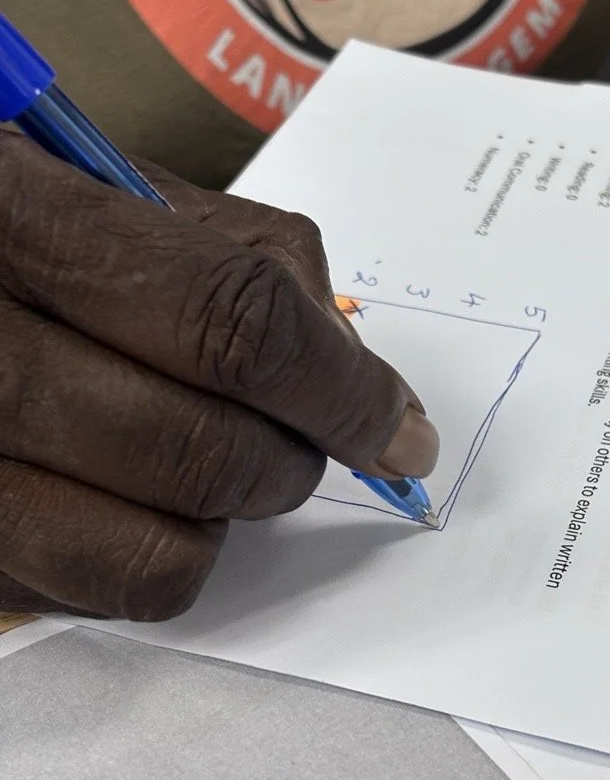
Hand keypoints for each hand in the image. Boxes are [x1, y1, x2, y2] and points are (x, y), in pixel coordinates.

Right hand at [0, 134, 437, 620]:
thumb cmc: (22, 218)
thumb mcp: (126, 188)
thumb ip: (255, 260)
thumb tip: (353, 372)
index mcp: (20, 219)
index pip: (235, 328)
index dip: (342, 392)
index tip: (400, 431)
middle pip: (206, 450)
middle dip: (295, 459)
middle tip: (308, 438)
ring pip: (161, 547)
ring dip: (231, 514)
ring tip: (215, 455)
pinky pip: (107, 592)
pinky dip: (164, 554)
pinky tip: (145, 495)